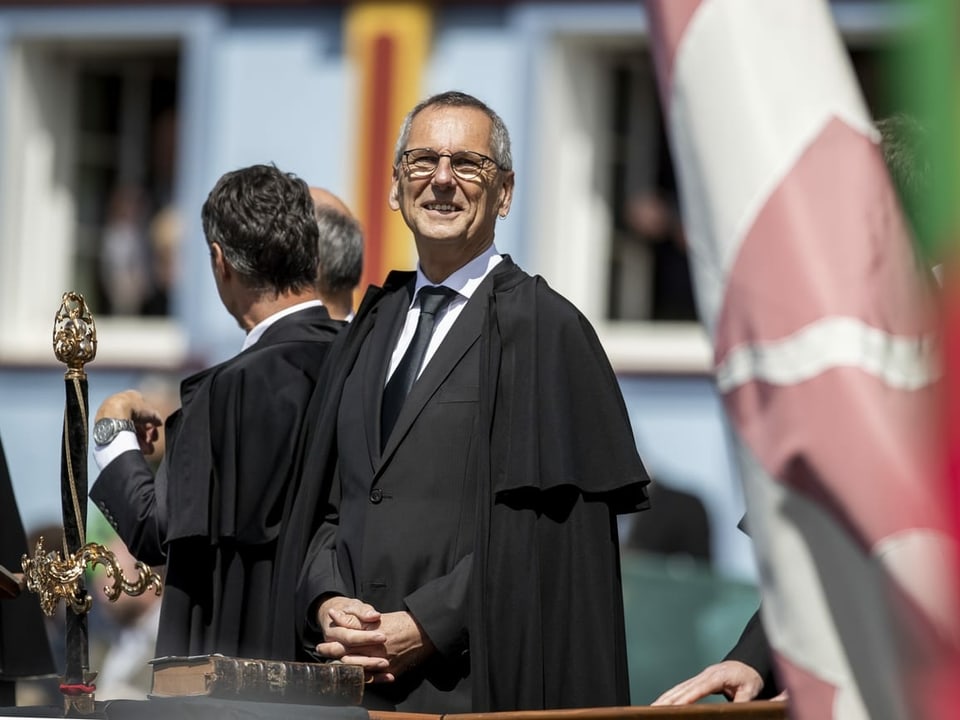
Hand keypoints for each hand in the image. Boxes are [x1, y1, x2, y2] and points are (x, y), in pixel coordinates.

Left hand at [96, 390, 164, 454]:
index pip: (143, 412)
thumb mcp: (151, 412)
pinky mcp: (104, 425)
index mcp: (130, 396)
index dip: (150, 423)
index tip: (154, 432)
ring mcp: (111, 415)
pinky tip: (133, 448)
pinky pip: (118, 434)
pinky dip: (127, 441)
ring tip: (143, 449)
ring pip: (127, 430)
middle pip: (136, 422)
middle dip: (145, 434)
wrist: (114, 416)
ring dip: (138, 440)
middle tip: (150, 443)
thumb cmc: (133, 409)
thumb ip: (156, 418)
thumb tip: (159, 422)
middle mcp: (119, 404)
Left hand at [315, 598, 433, 681]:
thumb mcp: (379, 618)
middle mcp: (377, 649)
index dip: (334, 640)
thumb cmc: (402, 623)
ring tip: (335, 664)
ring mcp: (384, 662)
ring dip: (345, 666)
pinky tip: (356, 675)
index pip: (348, 638)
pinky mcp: (392, 671)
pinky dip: (364, 678)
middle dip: (334, 654)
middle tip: (322, 651)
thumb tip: (337, 616)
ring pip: (359, 668)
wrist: (424, 632)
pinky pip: (374, 678)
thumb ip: (358, 619)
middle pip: (349, 654)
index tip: (323, 641)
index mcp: (373, 634)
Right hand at [652, 660, 764, 704]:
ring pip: (680, 687)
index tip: (676, 705)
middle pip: (683, 687)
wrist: (748, 664)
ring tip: (654, 706)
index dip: (687, 697)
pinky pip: (682, 687)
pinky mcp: (699, 680)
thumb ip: (740, 702)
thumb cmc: (750, 677)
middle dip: (668, 698)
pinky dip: (672, 694)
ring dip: (666, 696)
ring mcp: (701, 676)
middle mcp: (706, 675)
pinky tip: (664, 701)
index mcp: (718, 676)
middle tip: (655, 707)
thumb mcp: (750, 691)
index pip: (700, 688)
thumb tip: (732, 712)